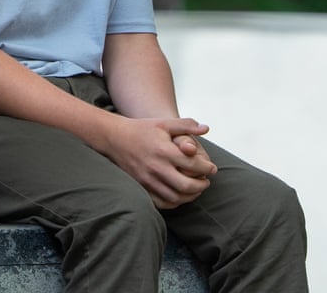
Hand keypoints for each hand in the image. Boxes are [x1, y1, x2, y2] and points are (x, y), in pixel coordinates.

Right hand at [101, 117, 216, 208]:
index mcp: (164, 151)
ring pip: (175, 197)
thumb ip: (186, 125)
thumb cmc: (141, 129)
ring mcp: (147, 180)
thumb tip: (206, 128)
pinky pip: (161, 203)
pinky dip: (174, 202)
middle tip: (206, 181)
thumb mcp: (164, 123)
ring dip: (190, 196)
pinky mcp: (141, 187)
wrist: (114, 138)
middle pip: (186, 185)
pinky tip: (180, 195)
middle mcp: (156, 167)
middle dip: (201, 185)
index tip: (212, 168)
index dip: (207, 168)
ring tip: (196, 189)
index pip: (193, 164)